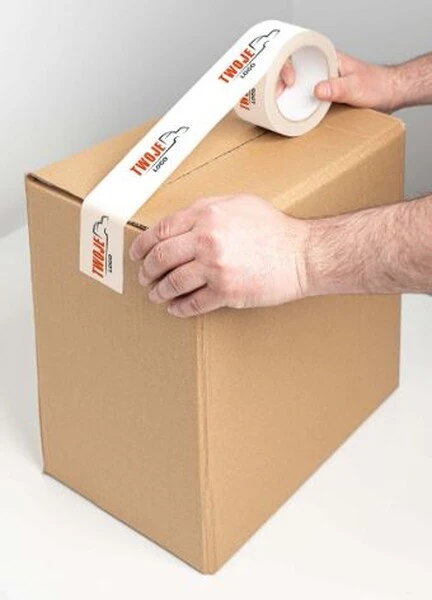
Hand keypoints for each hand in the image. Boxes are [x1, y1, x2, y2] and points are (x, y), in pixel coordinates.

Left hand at [129, 194, 309, 317]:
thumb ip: (206, 210)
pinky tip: (175, 308)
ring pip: (172, 283)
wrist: (303, 254)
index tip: (137, 255)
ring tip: (156, 294)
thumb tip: (180, 223)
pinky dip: (179, 308)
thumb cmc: (274, 229)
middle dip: (147, 271)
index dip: (143, 245)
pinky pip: (192, 304)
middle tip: (144, 277)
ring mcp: (215, 268)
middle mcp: (207, 240)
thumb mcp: (238, 204)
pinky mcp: (226, 292)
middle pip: (160, 258)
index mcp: (206, 215)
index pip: (160, 231)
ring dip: (159, 292)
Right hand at [277, 51, 398, 112]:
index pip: (298, 55)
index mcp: (328, 59)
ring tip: (274, 104)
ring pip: (298, 85)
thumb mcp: (356, 87)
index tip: (288, 82)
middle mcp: (322, 69)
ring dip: (287, 95)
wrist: (390, 94)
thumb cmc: (378, 85)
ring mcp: (322, 82)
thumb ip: (337, 88)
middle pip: (293, 71)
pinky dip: (298, 105)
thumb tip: (317, 90)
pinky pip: (306, 98)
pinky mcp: (325, 95)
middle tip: (271, 95)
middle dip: (278, 81)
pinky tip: (292, 112)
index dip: (286, 67)